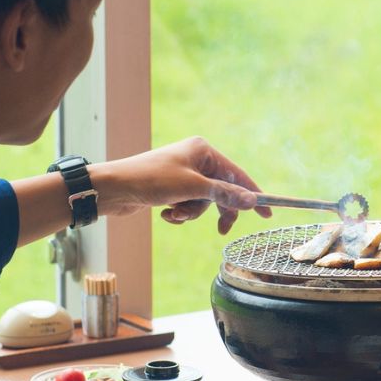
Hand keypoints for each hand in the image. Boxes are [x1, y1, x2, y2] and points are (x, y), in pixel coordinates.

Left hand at [92, 138, 270, 234]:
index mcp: (204, 150)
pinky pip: (187, 205)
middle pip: (221, 190)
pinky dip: (179, 213)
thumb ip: (224, 194)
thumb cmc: (151, 180)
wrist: (113, 188)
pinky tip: (165, 213)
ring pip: (203, 202)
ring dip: (191, 212)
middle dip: (215, 209)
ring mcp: (183, 174)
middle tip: (221, 230)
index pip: (237, 174)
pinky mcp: (171, 188)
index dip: (253, 194)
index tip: (267, 213)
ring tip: (175, 212)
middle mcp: (195, 159)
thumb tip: (251, 201)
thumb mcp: (192, 188)